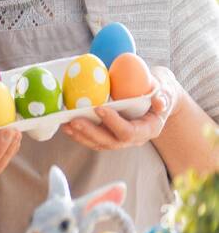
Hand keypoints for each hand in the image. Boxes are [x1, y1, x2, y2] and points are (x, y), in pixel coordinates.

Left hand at [62, 67, 177, 150]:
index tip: (99, 108)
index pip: (130, 131)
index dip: (114, 123)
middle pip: (111, 141)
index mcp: (149, 128)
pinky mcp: (109, 135)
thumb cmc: (160, 90)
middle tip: (74, 120)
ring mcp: (121, 139)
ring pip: (99, 143)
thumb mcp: (166, 89)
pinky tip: (66, 125)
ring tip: (66, 124)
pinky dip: (79, 134)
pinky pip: (93, 139)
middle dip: (91, 132)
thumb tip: (159, 101)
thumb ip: (164, 94)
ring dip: (81, 135)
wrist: (157, 97)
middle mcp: (134, 138)